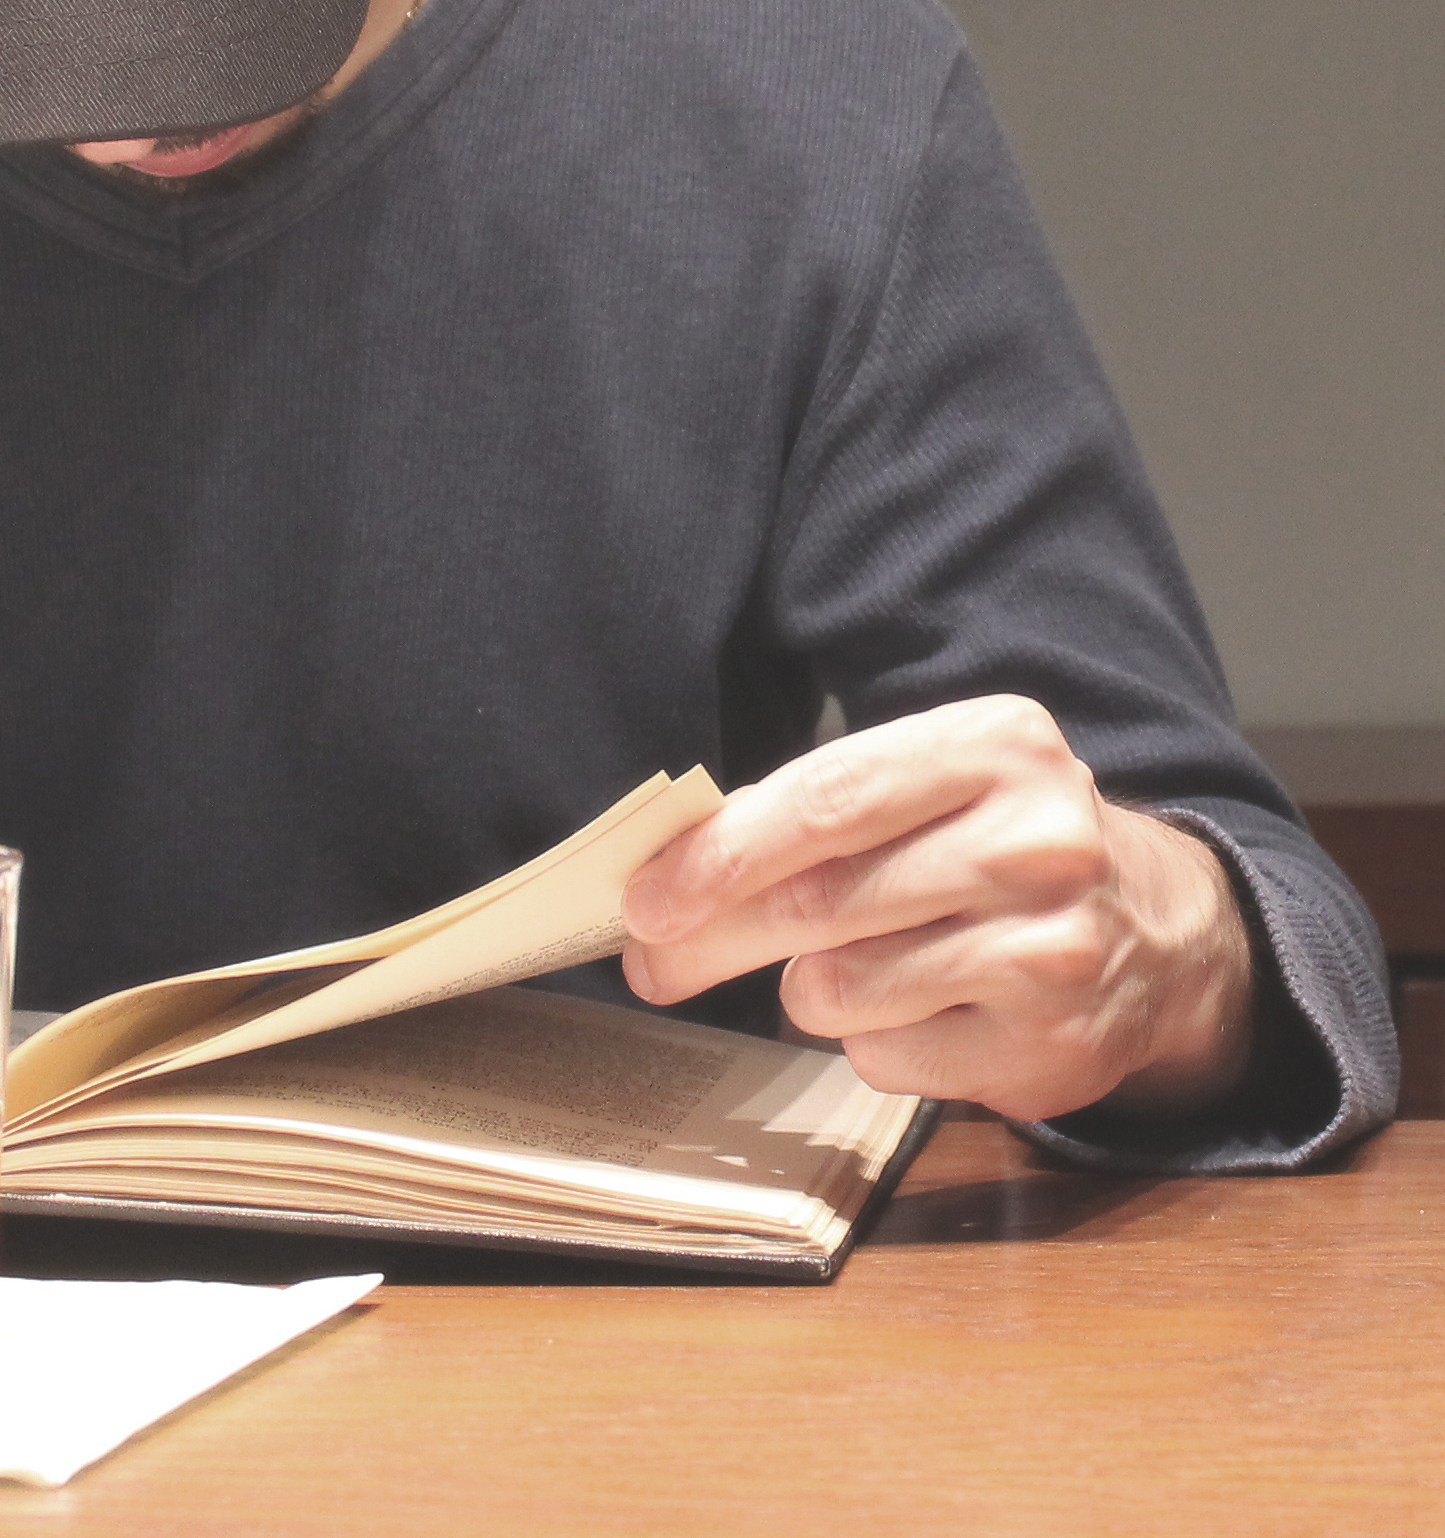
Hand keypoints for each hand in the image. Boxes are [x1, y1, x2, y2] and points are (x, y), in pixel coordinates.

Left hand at [620, 698, 1255, 1121]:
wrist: (1159, 930)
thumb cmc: (994, 844)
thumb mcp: (928, 786)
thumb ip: (812, 812)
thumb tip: (666, 877)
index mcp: (995, 745)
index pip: (825, 800)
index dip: (720, 855)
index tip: (644, 898)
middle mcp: (1038, 840)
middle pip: (820, 901)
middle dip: (712, 937)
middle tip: (654, 962)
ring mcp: (1053, 948)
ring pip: (841, 988)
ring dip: (812, 989)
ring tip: (856, 968)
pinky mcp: (1051, 1046)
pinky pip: (888, 1060)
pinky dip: (874, 1043)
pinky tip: (924, 1010)